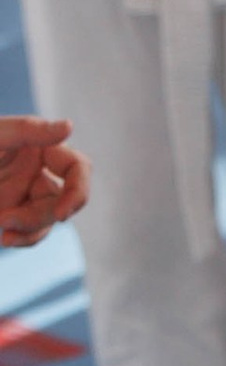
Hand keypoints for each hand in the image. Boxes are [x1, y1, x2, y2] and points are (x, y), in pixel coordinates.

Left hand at [0, 116, 86, 244]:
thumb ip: (28, 130)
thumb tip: (68, 126)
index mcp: (37, 147)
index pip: (76, 168)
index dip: (78, 190)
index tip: (64, 213)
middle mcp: (35, 171)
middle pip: (63, 200)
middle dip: (41, 215)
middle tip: (7, 223)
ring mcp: (23, 196)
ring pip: (48, 220)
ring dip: (29, 230)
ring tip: (0, 232)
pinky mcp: (10, 215)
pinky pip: (28, 233)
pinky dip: (21, 238)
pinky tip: (2, 238)